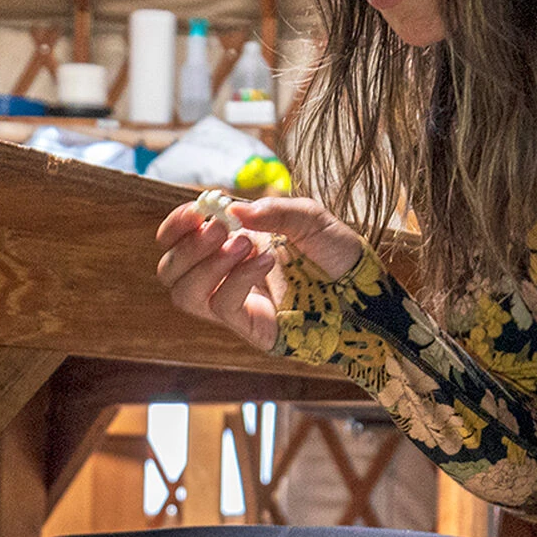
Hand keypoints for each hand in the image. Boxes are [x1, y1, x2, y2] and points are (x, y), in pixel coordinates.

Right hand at [154, 194, 364, 353]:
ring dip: (206, 265)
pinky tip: (266, 260)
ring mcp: (236, 306)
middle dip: (186, 247)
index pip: (177, 242)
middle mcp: (225, 278)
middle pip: (169, 271)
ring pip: (186, 295)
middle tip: (220, 228)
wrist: (367, 291)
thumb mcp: (309, 218)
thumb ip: (274, 211)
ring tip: (243, 244)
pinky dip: (238, 279)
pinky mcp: (252, 328)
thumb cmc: (337, 254)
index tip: (196, 210)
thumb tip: (234, 208)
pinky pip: (223, 306)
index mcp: (229, 247)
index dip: (175, 227)